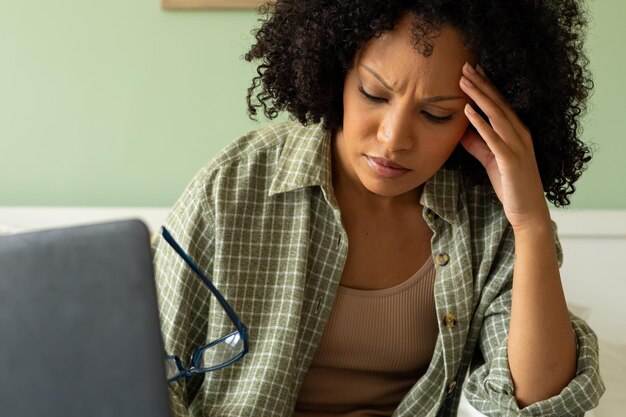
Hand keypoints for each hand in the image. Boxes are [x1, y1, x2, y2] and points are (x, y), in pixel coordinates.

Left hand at [458, 62, 549, 231]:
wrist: (527, 211)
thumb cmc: (510, 185)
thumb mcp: (491, 160)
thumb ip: (478, 144)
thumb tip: (461, 130)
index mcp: (517, 132)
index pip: (500, 104)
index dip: (486, 86)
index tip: (472, 70)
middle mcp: (520, 134)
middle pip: (498, 103)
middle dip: (481, 83)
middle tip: (465, 65)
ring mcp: (517, 146)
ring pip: (496, 115)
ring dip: (479, 96)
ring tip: (463, 81)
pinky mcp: (510, 160)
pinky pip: (493, 137)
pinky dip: (480, 123)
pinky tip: (468, 111)